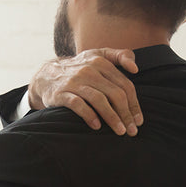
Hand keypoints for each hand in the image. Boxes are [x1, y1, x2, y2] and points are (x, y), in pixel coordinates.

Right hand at [27, 48, 142, 135]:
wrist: (46, 76)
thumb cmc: (78, 68)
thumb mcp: (97, 55)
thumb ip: (119, 55)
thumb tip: (135, 68)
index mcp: (101, 62)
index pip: (125, 85)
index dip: (134, 104)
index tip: (138, 121)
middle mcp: (88, 70)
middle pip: (115, 94)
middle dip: (126, 114)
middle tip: (132, 131)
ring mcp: (74, 82)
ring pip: (99, 100)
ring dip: (112, 118)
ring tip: (120, 131)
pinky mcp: (61, 93)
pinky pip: (78, 105)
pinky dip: (89, 116)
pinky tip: (97, 126)